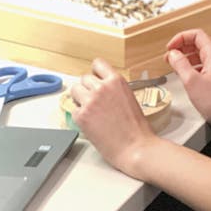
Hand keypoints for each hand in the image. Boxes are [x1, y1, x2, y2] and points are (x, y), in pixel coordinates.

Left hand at [70, 58, 157, 177]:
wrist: (135, 147)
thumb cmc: (137, 128)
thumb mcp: (129, 99)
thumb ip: (114, 90)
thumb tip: (102, 89)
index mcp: (116, 81)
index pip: (98, 64)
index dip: (96, 73)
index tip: (96, 79)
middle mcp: (101, 88)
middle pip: (84, 78)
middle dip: (88, 88)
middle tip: (95, 101)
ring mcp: (90, 101)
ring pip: (74, 90)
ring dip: (80, 99)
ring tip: (91, 110)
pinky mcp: (81, 116)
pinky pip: (73, 109)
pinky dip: (79, 115)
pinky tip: (91, 122)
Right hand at [165, 29, 210, 141]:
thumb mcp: (191, 81)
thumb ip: (180, 64)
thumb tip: (173, 54)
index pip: (196, 34)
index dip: (180, 38)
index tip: (170, 48)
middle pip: (198, 43)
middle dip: (181, 47)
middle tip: (169, 57)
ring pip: (200, 55)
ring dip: (186, 57)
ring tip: (174, 65)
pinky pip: (204, 65)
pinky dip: (192, 67)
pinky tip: (185, 75)